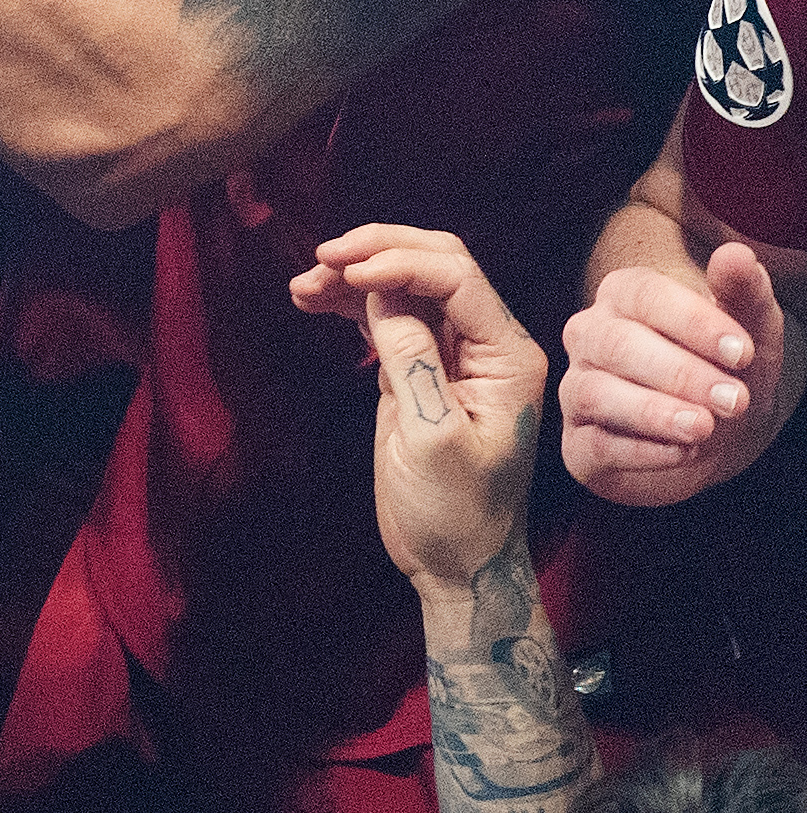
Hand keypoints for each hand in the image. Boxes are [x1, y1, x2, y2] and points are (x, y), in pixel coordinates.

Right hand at [288, 223, 548, 595]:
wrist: (458, 561)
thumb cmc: (455, 511)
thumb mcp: (431, 438)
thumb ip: (412, 358)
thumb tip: (379, 291)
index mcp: (508, 357)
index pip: (457, 278)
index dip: (398, 262)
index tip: (343, 272)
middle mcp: (488, 345)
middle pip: (437, 263)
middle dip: (378, 251)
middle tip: (322, 258)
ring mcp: (454, 354)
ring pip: (406, 283)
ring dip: (356, 274)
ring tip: (304, 286)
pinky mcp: (420, 367)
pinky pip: (386, 313)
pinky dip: (349, 301)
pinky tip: (311, 300)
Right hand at [562, 242, 792, 504]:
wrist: (718, 439)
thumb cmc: (727, 373)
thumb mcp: (751, 336)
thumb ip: (744, 295)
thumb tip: (736, 254)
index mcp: (624, 297)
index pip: (643, 294)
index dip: (692, 322)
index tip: (741, 352)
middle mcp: (589, 337)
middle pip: (615, 343)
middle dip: (680, 373)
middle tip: (734, 400)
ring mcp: (577, 390)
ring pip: (595, 393)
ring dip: (654, 413)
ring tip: (704, 428)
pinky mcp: (579, 446)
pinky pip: (596, 445)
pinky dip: (643, 451)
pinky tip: (684, 453)